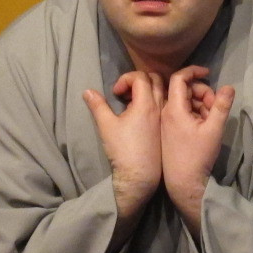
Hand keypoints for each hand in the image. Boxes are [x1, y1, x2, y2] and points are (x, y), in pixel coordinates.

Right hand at [84, 71, 163, 221]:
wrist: (140, 175)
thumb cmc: (123, 150)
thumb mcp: (106, 125)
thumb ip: (97, 105)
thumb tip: (87, 91)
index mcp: (146, 103)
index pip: (140, 76)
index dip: (125, 79)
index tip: (115, 93)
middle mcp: (160, 106)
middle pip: (155, 79)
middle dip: (138, 80)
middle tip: (125, 93)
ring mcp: (164, 117)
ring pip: (162, 91)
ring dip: (147, 89)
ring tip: (132, 102)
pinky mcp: (165, 127)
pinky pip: (164, 104)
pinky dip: (153, 101)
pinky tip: (140, 115)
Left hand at [160, 65, 234, 235]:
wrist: (183, 183)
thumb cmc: (198, 156)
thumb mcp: (214, 129)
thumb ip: (221, 106)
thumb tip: (229, 86)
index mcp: (173, 109)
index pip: (179, 78)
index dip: (194, 71)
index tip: (208, 73)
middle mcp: (165, 112)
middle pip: (184, 90)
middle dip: (202, 92)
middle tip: (215, 106)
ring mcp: (165, 123)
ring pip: (183, 102)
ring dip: (199, 104)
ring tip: (211, 119)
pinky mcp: (167, 132)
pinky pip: (180, 114)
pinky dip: (193, 114)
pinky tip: (204, 126)